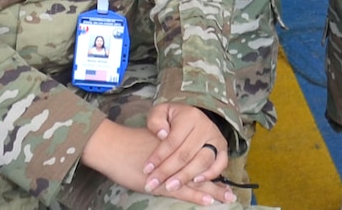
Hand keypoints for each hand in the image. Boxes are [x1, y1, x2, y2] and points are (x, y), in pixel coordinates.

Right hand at [80, 119, 233, 206]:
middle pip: (200, 168)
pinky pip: (183, 189)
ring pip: (195, 179)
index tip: (222, 175)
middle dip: (215, 182)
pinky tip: (209, 200)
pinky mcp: (161, 182)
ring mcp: (168, 169)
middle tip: (231, 193)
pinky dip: (196, 195)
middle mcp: (174, 155)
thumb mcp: (149, 141)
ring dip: (212, 190)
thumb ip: (163, 148)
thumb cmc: (126, 145)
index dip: (209, 167)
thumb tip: (172, 156)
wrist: (110, 146)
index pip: (196, 155)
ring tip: (227, 198)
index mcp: (173, 144)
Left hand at [142, 103, 229, 194]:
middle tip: (154, 183)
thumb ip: (156, 120)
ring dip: (185, 176)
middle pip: (186, 154)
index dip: (159, 157)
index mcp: (189, 116)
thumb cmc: (172, 118)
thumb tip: (162, 134)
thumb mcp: (160, 112)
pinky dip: (209, 174)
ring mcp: (217, 139)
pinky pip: (220, 165)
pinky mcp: (224, 150)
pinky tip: (195, 181)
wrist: (191, 117)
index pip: (172, 141)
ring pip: (202, 161)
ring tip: (171, 186)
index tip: (146, 169)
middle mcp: (206, 127)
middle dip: (168, 171)